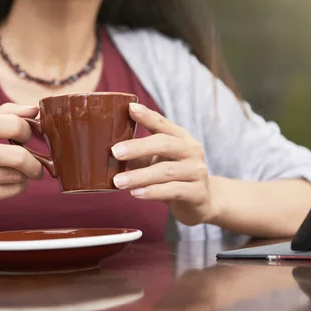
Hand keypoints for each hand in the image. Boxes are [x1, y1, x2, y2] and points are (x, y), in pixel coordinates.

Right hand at [0, 103, 43, 213]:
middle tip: (35, 165)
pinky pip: (12, 191)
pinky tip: (8, 183)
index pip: (15, 125)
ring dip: (25, 176)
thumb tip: (36, 109)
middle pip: (19, 156)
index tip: (26, 138)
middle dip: (35, 163)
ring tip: (18, 173)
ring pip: (18, 176)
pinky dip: (18, 187)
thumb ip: (7, 113)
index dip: (28, 132)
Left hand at [111, 103, 218, 225]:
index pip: (163, 124)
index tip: (129, 108)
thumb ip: (140, 153)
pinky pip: (173, 190)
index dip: (147, 116)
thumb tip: (109, 151)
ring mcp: (197, 172)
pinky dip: (152, 192)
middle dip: (138, 147)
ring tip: (118, 182)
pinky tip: (135, 193)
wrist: (202, 202)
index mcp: (181, 138)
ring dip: (139, 176)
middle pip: (165, 144)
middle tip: (115, 152)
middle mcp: (192, 151)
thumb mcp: (158, 160)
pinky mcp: (197, 193)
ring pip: (166, 171)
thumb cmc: (173, 177)